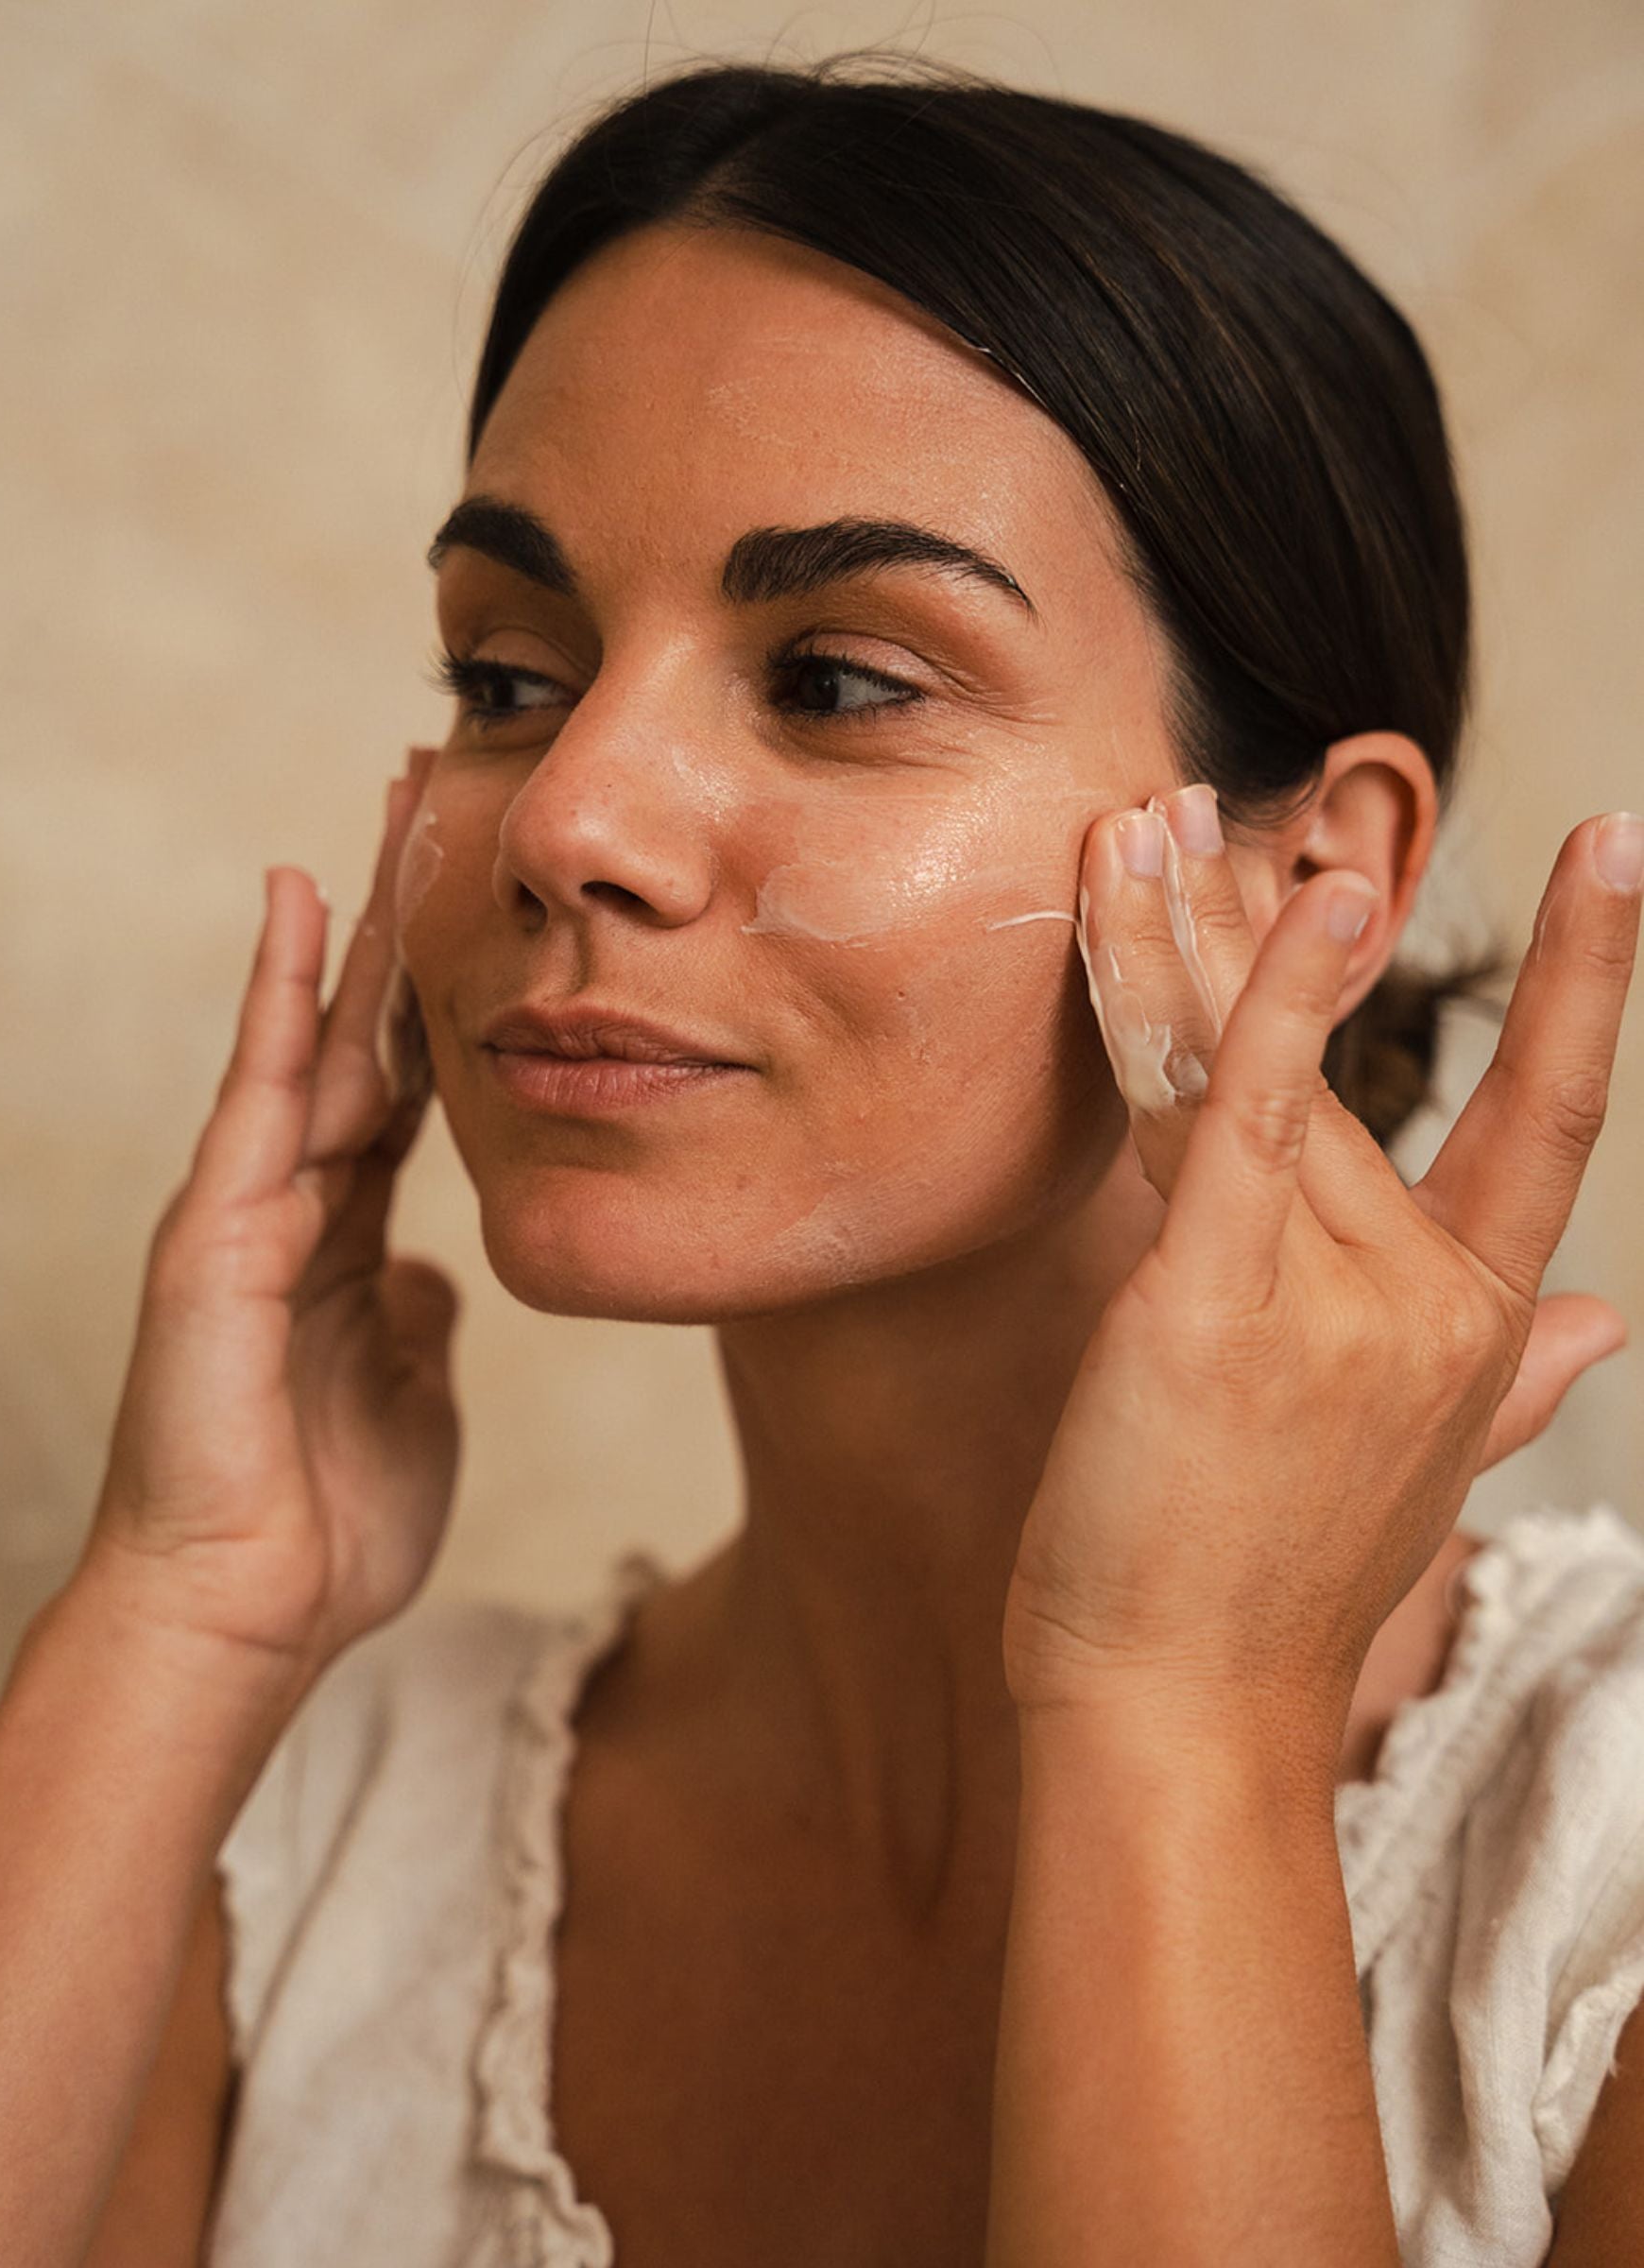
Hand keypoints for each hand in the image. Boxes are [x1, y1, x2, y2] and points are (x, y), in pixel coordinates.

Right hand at [76, 750, 460, 1684]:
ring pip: (312, 1037)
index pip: (404, 1091)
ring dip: (351, 925)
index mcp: (348, 1239)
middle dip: (398, 926)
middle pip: (361, 1037)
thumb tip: (434, 1275)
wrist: (249, 1612)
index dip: (443, 1003)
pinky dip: (277, 997)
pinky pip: (258, 1091)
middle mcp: (298, 1204)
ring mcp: (251, 1208)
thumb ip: (416, 1320)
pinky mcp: (216, 1229)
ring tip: (381, 814)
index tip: (481, 915)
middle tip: (426, 807)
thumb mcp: (409, 1395)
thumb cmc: (325, 1520)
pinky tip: (299, 906)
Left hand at [1003, 793, 1639, 1754]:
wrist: (1180, 1714)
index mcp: (1480, 1323)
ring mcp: (1332, 1295)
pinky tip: (1272, 893)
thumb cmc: (1274, 1587)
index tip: (1621, 847)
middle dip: (1283, 927)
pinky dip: (1253, 1002)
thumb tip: (1617, 1324)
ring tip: (1154, 818)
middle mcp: (1425, 1295)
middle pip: (1350, 1064)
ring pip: (1269, 1067)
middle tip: (1225, 807)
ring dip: (1203, 931)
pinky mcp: (1218, 1298)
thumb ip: (1525, 1378)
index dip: (1591, 980)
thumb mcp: (1421, 1470)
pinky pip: (1239, 1114)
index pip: (1557, 1117)